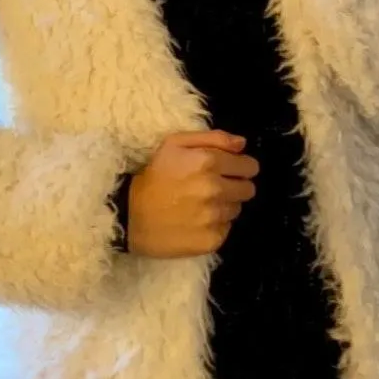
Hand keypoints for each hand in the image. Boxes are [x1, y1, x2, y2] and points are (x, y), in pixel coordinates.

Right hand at [128, 131, 258, 258]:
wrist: (129, 216)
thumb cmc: (152, 177)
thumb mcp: (174, 144)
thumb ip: (212, 138)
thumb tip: (242, 144)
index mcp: (209, 162)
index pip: (249, 166)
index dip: (241, 167)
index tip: (231, 170)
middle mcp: (216, 189)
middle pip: (248, 189)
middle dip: (236, 186)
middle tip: (215, 188)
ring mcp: (215, 217)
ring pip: (237, 209)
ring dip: (224, 206)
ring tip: (201, 205)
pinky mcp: (212, 240)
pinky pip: (226, 229)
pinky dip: (215, 225)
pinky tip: (196, 221)